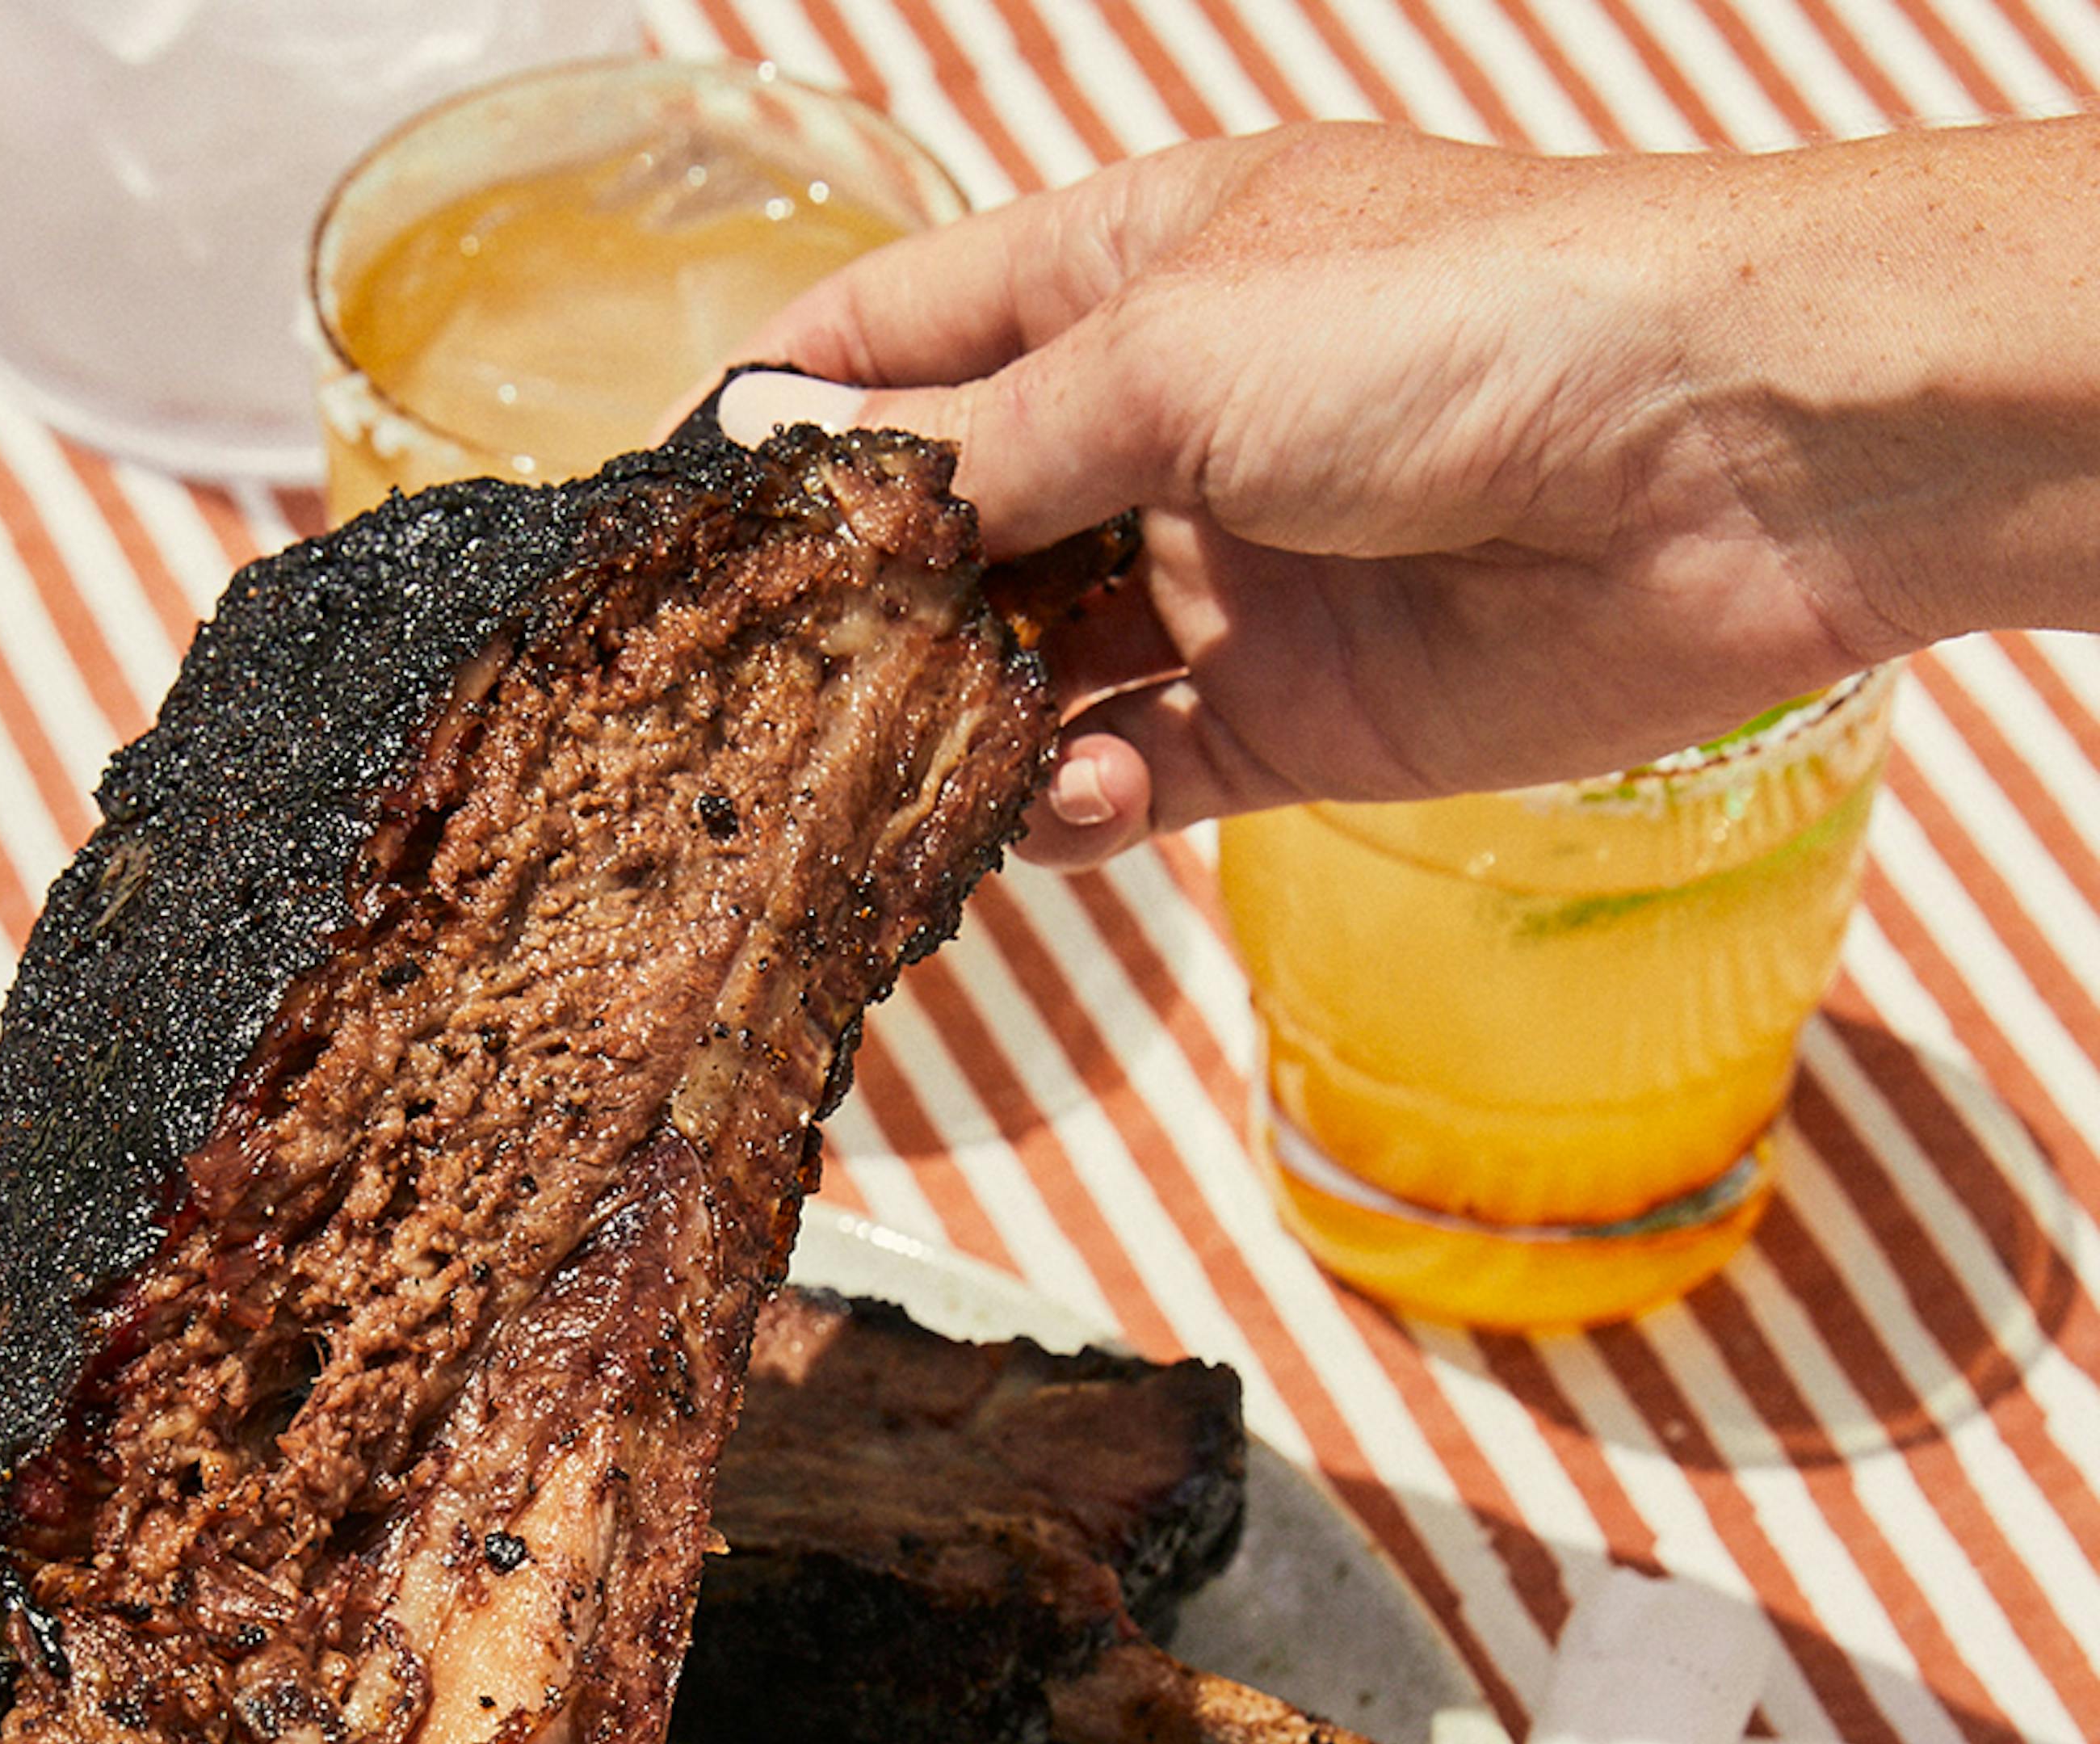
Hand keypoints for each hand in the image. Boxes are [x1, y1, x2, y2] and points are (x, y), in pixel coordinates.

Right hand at [732, 120, 2092, 854]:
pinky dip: (1070, 803)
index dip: (789, 413)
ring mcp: (1218, 582)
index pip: (903, 331)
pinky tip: (1057, 804)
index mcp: (1126, 274)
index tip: (680, 515)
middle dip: (858, 608)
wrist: (1727, 464)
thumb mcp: (1170, 351)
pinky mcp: (1283, 720)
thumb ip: (978, 443)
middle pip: (949, 528)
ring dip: (955, 726)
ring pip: (1023, 672)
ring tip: (893, 771)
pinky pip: (1127, 777)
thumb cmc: (1464, 326)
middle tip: (756, 695)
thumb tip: (806, 481)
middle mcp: (1161, 429)